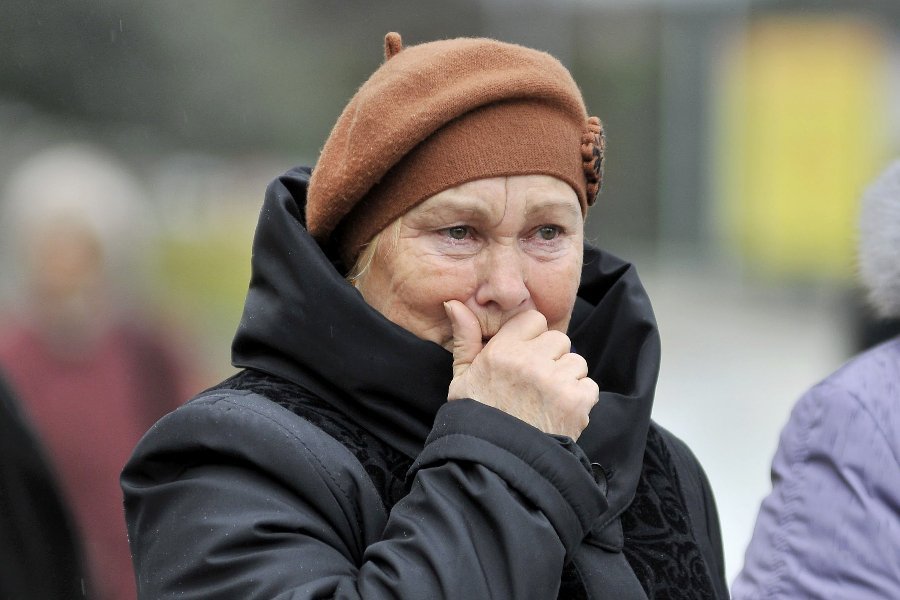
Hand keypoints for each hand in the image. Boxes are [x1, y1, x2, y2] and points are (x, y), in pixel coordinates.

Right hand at [444, 300, 598, 439]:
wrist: (496, 465)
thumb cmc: (477, 419)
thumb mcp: (462, 378)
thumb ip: (465, 338)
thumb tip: (454, 303)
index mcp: (502, 351)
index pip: (534, 319)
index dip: (532, 337)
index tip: (524, 357)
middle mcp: (530, 362)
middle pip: (559, 340)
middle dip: (551, 358)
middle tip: (535, 384)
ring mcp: (555, 382)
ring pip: (577, 362)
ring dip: (566, 379)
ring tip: (546, 401)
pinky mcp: (576, 402)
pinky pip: (588, 387)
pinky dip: (578, 400)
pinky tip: (557, 414)